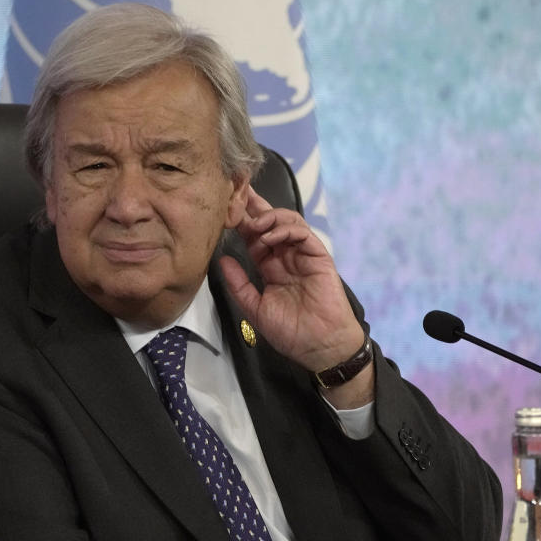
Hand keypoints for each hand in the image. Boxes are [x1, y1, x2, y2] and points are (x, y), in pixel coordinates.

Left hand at [218, 188, 372, 407]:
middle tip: (240, 194)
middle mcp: (286, 256)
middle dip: (255, 207)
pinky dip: (286, 230)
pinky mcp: (319, 257)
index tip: (226, 208)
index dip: (242, 222)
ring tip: (254, 224)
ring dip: (269, 218)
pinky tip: (270, 237)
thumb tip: (221, 260)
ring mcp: (303, 255)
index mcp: (271, 267)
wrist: (319, 347)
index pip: (255, 238)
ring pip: (287, 222)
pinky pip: (303, 234)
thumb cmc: (290, 332)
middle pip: (270, 223)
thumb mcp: (255, 308)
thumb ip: (238, 284)